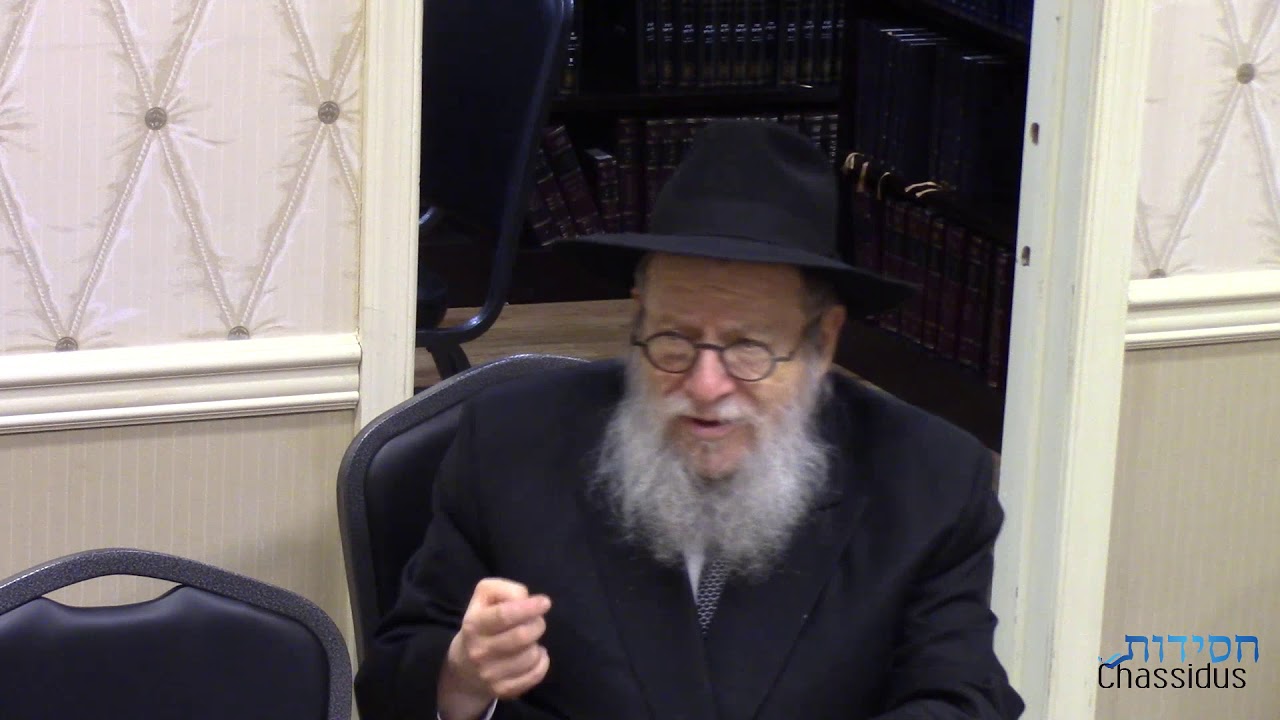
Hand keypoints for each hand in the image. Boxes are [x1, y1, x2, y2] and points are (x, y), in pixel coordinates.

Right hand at [437, 578, 552, 719]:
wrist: (464, 667)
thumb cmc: (481, 623)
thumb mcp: (484, 597)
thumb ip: (505, 590)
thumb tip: (526, 599)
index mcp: (474, 625)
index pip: (503, 616)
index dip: (527, 608)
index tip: (545, 602)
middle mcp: (479, 651)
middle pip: (522, 636)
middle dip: (537, 624)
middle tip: (537, 620)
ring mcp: (490, 674)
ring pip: (530, 656)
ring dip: (537, 643)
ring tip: (530, 640)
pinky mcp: (503, 690)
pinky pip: (535, 675)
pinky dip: (542, 662)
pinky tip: (535, 655)